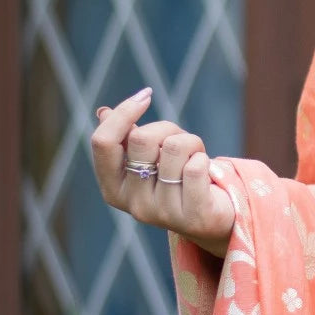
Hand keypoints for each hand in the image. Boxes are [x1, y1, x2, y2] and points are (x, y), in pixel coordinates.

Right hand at [90, 88, 234, 260]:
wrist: (212, 218)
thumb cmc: (177, 181)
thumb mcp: (149, 159)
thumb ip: (126, 139)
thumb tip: (102, 111)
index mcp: (113, 188)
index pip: (103, 142)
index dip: (124, 112)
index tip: (146, 95)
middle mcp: (133, 205)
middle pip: (141, 139)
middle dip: (167, 128)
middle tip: (181, 142)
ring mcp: (162, 214)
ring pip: (174, 148)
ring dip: (192, 143)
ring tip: (195, 158)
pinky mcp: (193, 216)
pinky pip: (197, 166)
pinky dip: (205, 160)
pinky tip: (206, 175)